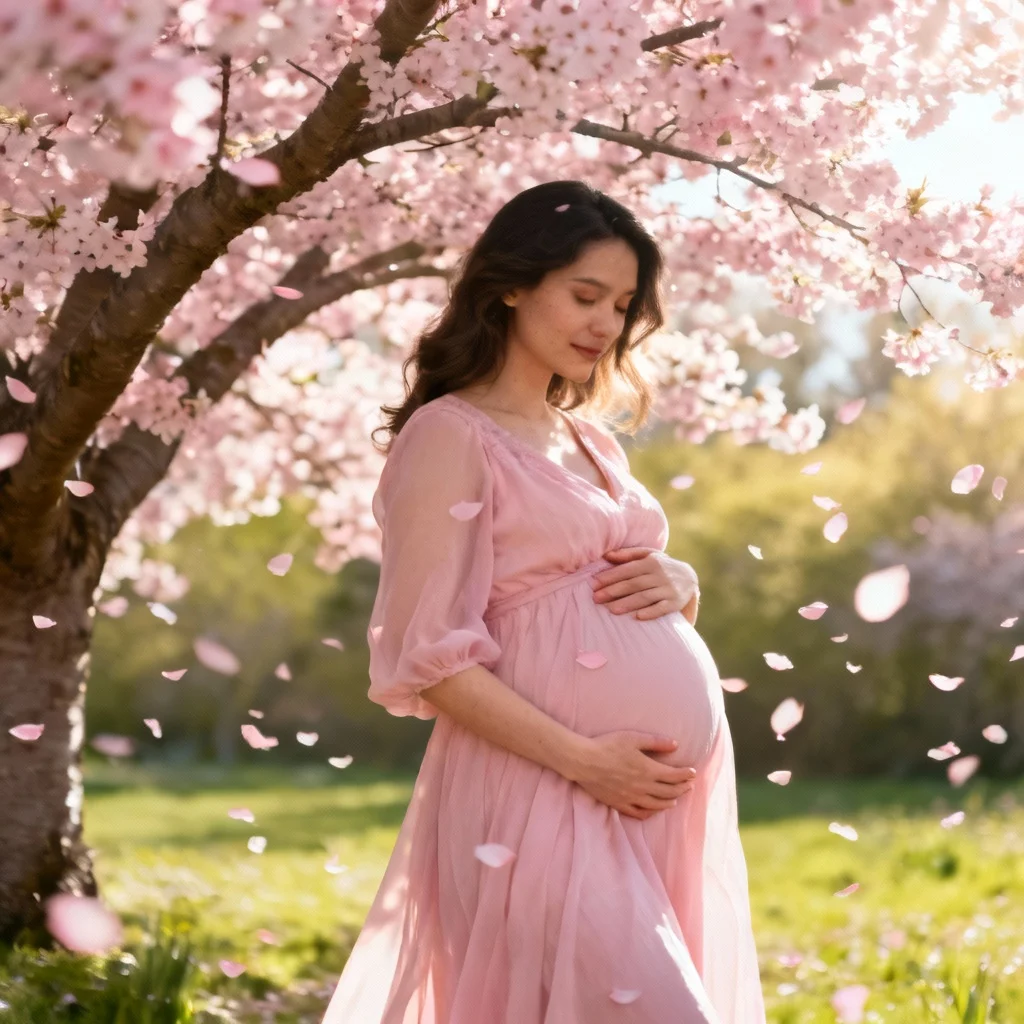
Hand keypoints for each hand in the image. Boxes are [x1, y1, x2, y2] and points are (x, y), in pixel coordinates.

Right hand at [564, 731, 697, 820]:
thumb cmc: (608, 745)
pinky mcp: (620, 804)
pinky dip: (651, 813)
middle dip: (682, 788)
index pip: (674, 776)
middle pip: (669, 792)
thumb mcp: (633, 738)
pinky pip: (639, 813)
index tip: (692, 773)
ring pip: (657, 805)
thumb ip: (656, 742)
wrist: (583, 761)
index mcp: (648, 770)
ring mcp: (631, 798)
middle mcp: (643, 787)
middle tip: (688, 785)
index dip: (686, 775)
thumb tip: (676, 745)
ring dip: (670, 802)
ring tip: (676, 799)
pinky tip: (654, 810)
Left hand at [592, 547, 699, 623]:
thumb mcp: (649, 555)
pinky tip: (638, 617)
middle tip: (596, 598)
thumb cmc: (662, 566)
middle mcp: (660, 574)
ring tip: (611, 610)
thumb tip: (606, 555)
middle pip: (633, 584)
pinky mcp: (675, 602)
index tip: (594, 584)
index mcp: (651, 562)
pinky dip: (650, 612)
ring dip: (627, 603)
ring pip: (645, 596)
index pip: (627, 570)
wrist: (691, 578)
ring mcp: (668, 589)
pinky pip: (662, 608)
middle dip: (613, 591)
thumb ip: (628, 555)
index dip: (610, 577)